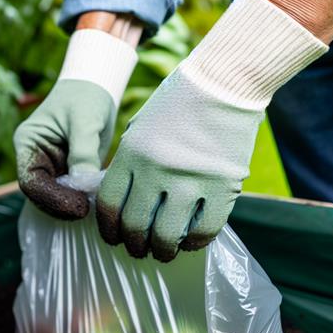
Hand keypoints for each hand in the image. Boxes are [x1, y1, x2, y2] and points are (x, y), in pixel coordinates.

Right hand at [15, 79, 115, 218]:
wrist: (95, 89)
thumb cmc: (85, 98)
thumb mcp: (85, 120)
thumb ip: (83, 151)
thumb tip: (84, 185)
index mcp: (28, 144)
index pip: (30, 181)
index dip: (51, 198)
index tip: (77, 205)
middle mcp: (33, 159)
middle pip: (40, 194)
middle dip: (62, 205)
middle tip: (88, 210)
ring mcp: (49, 168)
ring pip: (54, 198)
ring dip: (71, 206)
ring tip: (94, 206)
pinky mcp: (65, 173)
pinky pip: (69, 194)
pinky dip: (81, 200)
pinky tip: (96, 201)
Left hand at [97, 0, 326, 260]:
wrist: (224, 80)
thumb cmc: (178, 103)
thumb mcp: (139, 129)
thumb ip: (128, 165)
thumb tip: (119, 204)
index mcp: (130, 155)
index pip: (108, 204)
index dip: (108, 228)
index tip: (113, 237)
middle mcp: (155, 170)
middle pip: (135, 224)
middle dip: (133, 244)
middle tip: (138, 250)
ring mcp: (190, 180)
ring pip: (166, 234)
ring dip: (162, 250)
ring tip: (162, 252)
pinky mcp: (223, 186)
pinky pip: (205, 229)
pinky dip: (195, 242)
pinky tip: (190, 243)